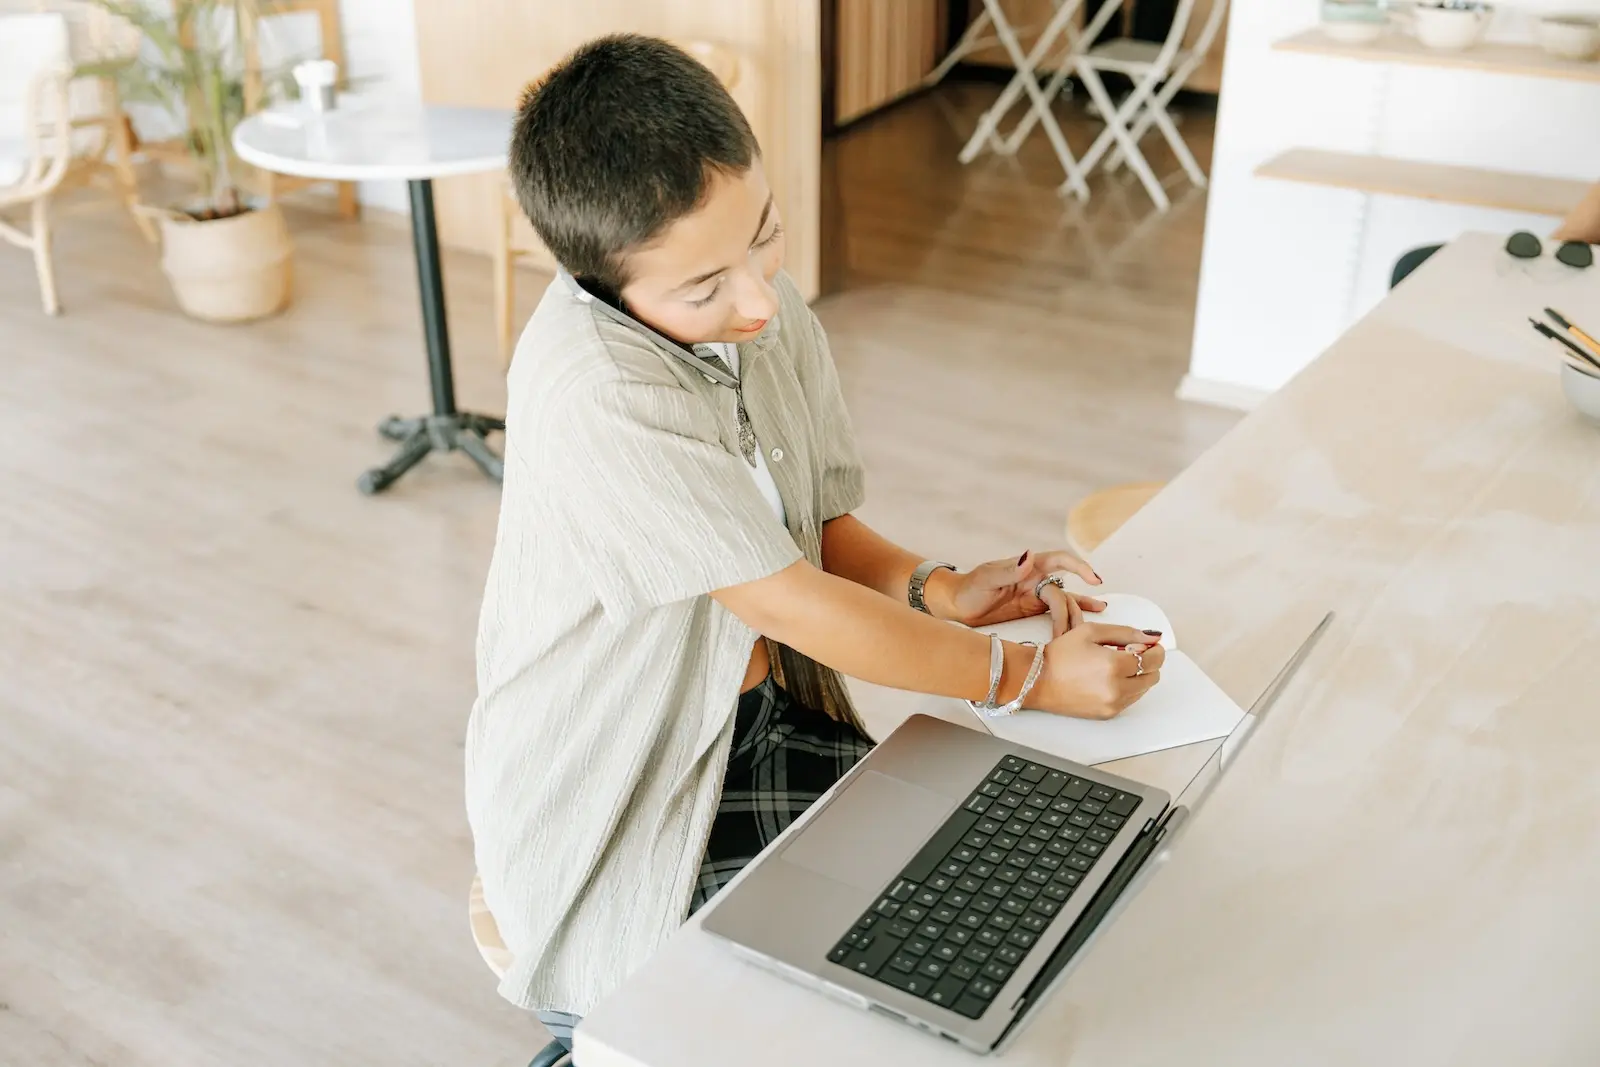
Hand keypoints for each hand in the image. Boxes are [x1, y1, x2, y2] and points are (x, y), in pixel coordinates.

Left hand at [933, 550, 1103, 633]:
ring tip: (1090, 629)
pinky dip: (1071, 616)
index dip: (1079, 567)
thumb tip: (1029, 556)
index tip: (1094, 580)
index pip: (1060, 561)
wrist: (956, 606)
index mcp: (1027, 567)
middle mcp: (1036, 580)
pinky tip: (1088, 619)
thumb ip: (1008, 570)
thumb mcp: (985, 578)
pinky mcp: (1033, 611)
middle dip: (1070, 611)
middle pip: (1063, 593)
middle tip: (1070, 630)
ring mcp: (1035, 596)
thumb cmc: (968, 588)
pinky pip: (1056, 613)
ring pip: (1064, 603)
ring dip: (1078, 614)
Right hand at [1028, 623, 1164, 719]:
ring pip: (1144, 689)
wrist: (1038, 679)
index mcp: (1114, 665)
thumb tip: (1152, 637)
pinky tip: (1109, 678)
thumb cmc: (1060, 655)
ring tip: (1116, 665)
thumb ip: (1126, 632)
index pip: (1153, 659)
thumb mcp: (1092, 632)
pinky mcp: (1107, 714)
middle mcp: (1116, 688)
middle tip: (1131, 653)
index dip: (1155, 650)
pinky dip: (1128, 688)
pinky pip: (1130, 700)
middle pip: (1153, 676)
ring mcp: (1113, 704)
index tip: (1150, 645)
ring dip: (1138, 676)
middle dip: (1148, 662)